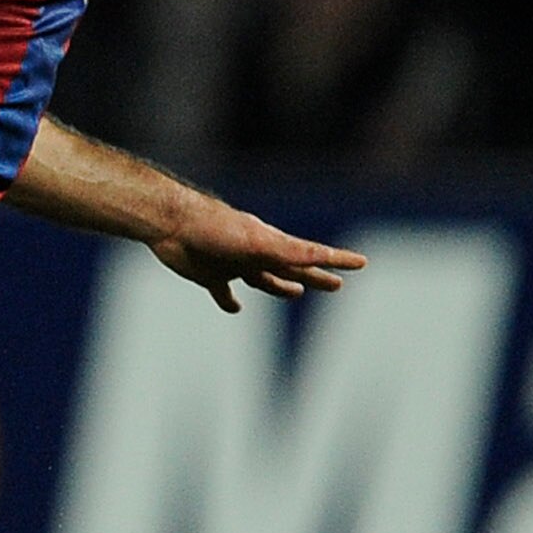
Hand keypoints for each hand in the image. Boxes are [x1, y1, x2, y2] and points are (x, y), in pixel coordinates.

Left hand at [150, 200, 364, 314]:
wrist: (171, 223)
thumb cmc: (215, 229)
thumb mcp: (257, 242)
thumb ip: (289, 251)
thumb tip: (322, 256)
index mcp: (272, 245)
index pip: (312, 255)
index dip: (337, 261)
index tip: (361, 263)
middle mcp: (257, 255)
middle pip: (292, 270)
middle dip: (315, 277)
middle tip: (337, 285)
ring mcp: (234, 264)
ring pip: (263, 280)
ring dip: (280, 287)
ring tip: (295, 292)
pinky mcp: (209, 275)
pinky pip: (223, 292)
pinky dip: (230, 302)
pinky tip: (234, 308)